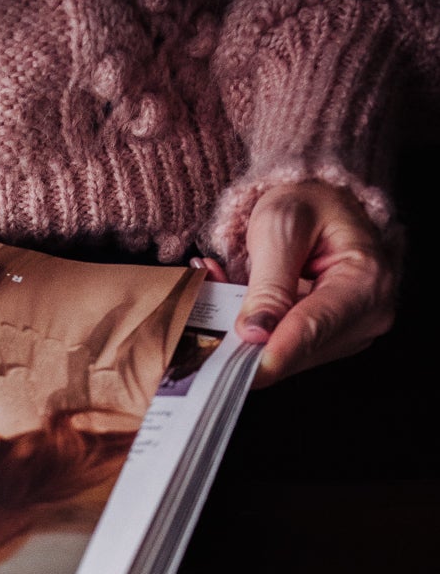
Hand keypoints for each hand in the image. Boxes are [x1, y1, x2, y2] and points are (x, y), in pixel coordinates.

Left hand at [226, 178, 396, 388]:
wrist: (321, 200)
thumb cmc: (308, 201)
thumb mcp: (281, 226)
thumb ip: (269, 282)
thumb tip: (255, 334)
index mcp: (367, 282)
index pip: (313, 330)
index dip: (270, 354)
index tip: (233, 372)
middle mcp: (367, 315)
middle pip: (297, 353)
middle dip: (246, 342)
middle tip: (204, 316)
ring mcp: (349, 333)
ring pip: (284, 356)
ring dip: (244, 335)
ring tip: (222, 289)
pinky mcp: (328, 340)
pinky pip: (281, 349)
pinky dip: (253, 332)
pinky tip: (235, 302)